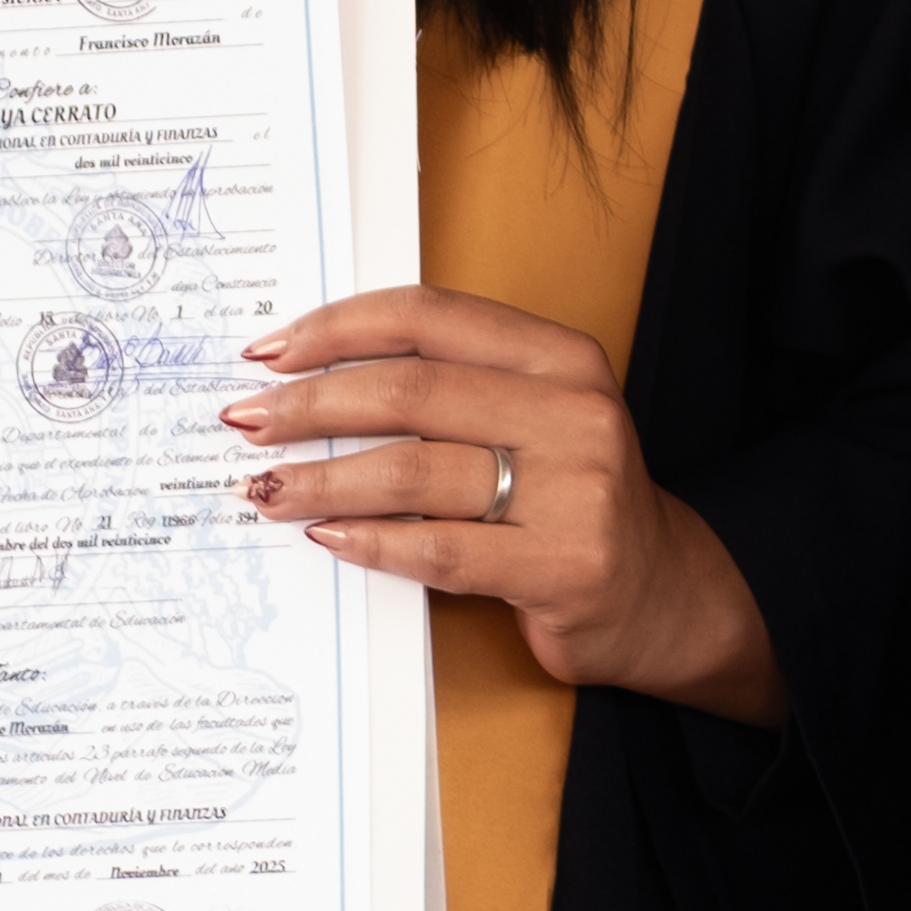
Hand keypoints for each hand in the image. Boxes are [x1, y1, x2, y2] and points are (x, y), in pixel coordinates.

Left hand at [225, 288, 787, 721]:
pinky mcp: (565, 566)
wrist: (663, 593)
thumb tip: (311, 376)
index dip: (337, 328)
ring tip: (269, 488)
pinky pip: (441, 549)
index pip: (430, 316)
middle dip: (311, 404)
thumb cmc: (572, 499)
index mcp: (563, 359)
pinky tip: (329, 536)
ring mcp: (577, 491)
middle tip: (247, 421)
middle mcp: (576, 413)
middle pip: (412, 391)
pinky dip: (372, 541)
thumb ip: (452, 389)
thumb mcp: (535, 419)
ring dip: (323, 479)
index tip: (268, 351)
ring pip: (415, 471)